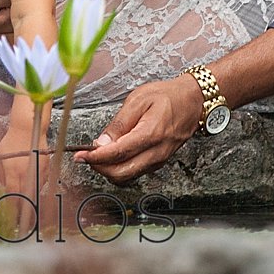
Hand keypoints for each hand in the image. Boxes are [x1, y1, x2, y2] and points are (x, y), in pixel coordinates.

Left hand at [0, 115, 52, 202]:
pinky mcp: (47, 167)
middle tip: (20, 211)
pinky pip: (43, 182)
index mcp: (13, 171)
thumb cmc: (12, 140)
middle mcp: (26, 172)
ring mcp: (38, 170)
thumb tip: (3, 189)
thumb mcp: (0, 157)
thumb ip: (1, 175)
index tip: (11, 210)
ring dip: (31, 198)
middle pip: (26, 196)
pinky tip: (34, 188)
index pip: (13, 193)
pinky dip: (38, 187)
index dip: (12, 204)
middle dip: (22, 206)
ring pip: (36, 191)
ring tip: (28, 203)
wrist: (28, 128)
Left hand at [74, 74, 202, 182]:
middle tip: (86, 156)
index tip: (81, 155)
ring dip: (109, 169)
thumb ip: (119, 123)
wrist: (193, 101)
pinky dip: (120, 167)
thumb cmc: (168, 96)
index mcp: (151, 134)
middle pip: (121, 173)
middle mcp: (156, 152)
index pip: (118, 154)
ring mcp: (158, 160)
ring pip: (128, 176)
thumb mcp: (139, 99)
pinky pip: (135, 171)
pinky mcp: (158, 162)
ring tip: (98, 153)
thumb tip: (101, 143)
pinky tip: (113, 155)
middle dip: (100, 168)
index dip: (96, 157)